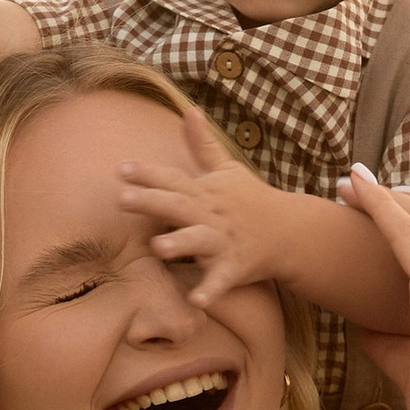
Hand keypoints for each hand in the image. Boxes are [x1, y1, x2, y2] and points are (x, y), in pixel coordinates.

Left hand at [115, 115, 293, 303]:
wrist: (290, 231)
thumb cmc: (251, 199)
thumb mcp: (226, 170)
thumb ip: (202, 144)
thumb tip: (188, 109)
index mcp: (204, 191)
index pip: (172, 179)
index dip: (146, 174)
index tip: (120, 168)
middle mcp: (211, 213)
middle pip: (177, 205)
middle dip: (151, 201)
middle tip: (121, 198)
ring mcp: (224, 240)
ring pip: (199, 242)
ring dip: (181, 244)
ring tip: (158, 247)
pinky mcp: (236, 266)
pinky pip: (222, 279)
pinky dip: (212, 290)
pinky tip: (198, 300)